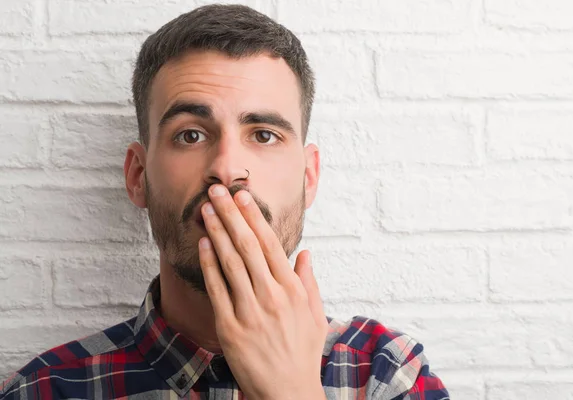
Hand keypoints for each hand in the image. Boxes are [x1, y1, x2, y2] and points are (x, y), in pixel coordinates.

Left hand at [198, 184, 327, 399]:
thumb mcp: (316, 316)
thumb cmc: (303, 353)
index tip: (242, 196)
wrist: (288, 393)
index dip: (253, 217)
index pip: (270, 244)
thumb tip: (305, 254)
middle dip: (230, 215)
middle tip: (217, 191)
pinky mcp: (231, 328)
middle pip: (247, 246)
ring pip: (230, 262)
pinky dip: (209, 264)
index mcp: (293, 290)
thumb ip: (309, 282)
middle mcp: (272, 296)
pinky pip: (217, 289)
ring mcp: (250, 311)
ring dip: (217, 232)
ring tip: (205, 209)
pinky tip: (203, 244)